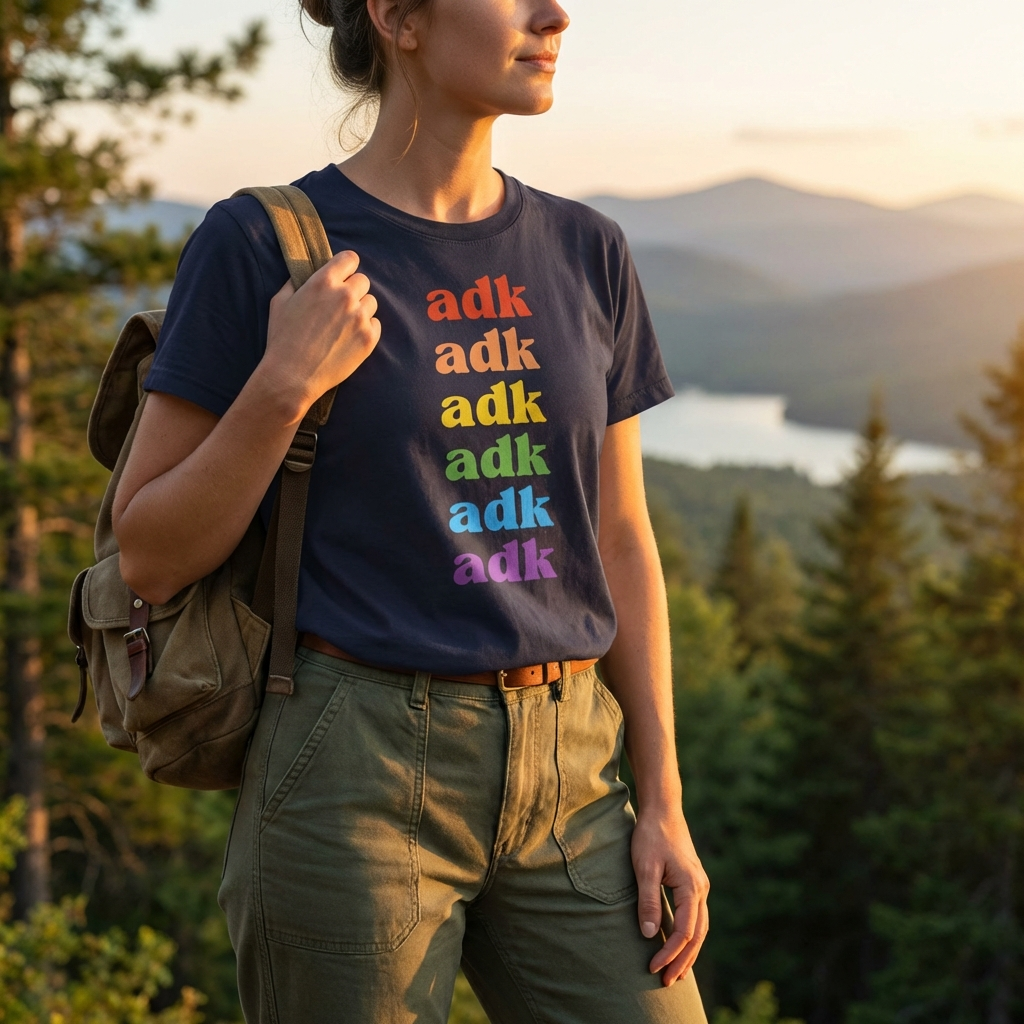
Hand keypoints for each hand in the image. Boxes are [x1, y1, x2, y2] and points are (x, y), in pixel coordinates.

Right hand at [262, 249, 380, 420]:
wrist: (292, 376)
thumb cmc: (282, 339)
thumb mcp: (280, 302)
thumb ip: (296, 281)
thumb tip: (306, 272)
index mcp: (323, 282)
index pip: (350, 258)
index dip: (347, 266)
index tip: (344, 274)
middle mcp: (345, 296)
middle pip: (363, 281)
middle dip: (353, 290)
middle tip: (340, 305)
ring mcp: (359, 318)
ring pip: (371, 302)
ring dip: (361, 309)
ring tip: (343, 324)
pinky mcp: (368, 338)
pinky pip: (376, 324)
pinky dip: (366, 328)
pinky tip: (349, 338)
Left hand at [632, 805, 709, 985]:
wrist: (663, 809)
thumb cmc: (651, 835)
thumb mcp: (644, 867)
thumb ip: (648, 900)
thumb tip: (650, 935)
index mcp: (691, 887)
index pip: (684, 932)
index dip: (669, 953)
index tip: (652, 968)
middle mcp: (701, 889)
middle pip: (697, 935)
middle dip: (683, 961)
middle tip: (667, 982)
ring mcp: (699, 886)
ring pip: (700, 928)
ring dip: (688, 952)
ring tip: (675, 972)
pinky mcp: (693, 883)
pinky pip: (696, 917)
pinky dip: (690, 936)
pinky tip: (679, 944)